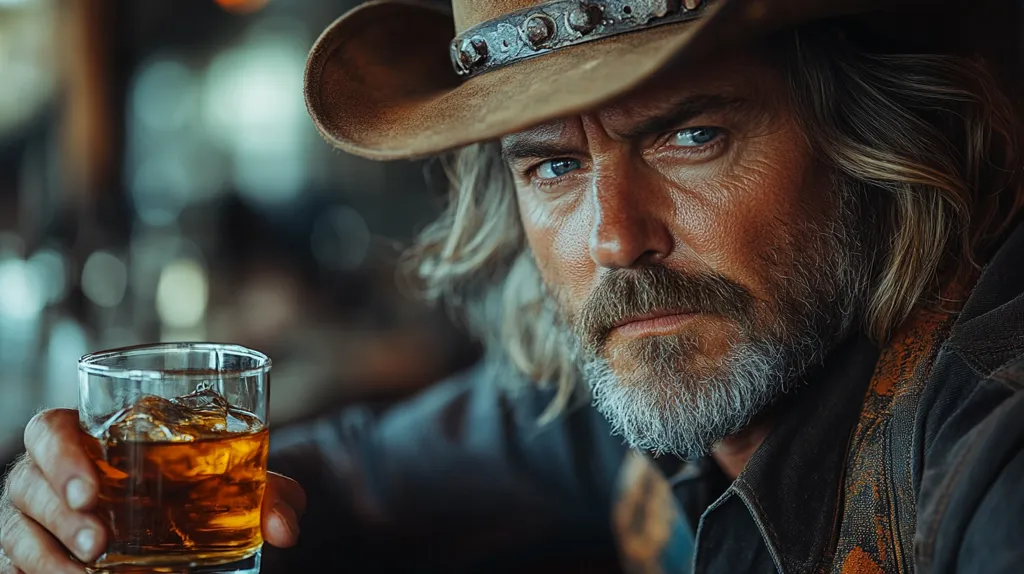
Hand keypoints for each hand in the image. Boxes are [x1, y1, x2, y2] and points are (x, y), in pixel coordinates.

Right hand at [0, 408, 305, 573]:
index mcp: (90, 438)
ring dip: (50, 556)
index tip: (93, 490)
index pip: (50, 429)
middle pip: (28, 482)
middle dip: (60, 515)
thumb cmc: (195, 491)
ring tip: (92, 572)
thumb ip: (266, 494)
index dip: (59, 454)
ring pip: (18, 531)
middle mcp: (50, 475)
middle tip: (100, 544)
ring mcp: (34, 518)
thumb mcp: (232, 485)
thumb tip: (285, 530)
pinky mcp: (28, 557)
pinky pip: (16, 566)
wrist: (184, 533)